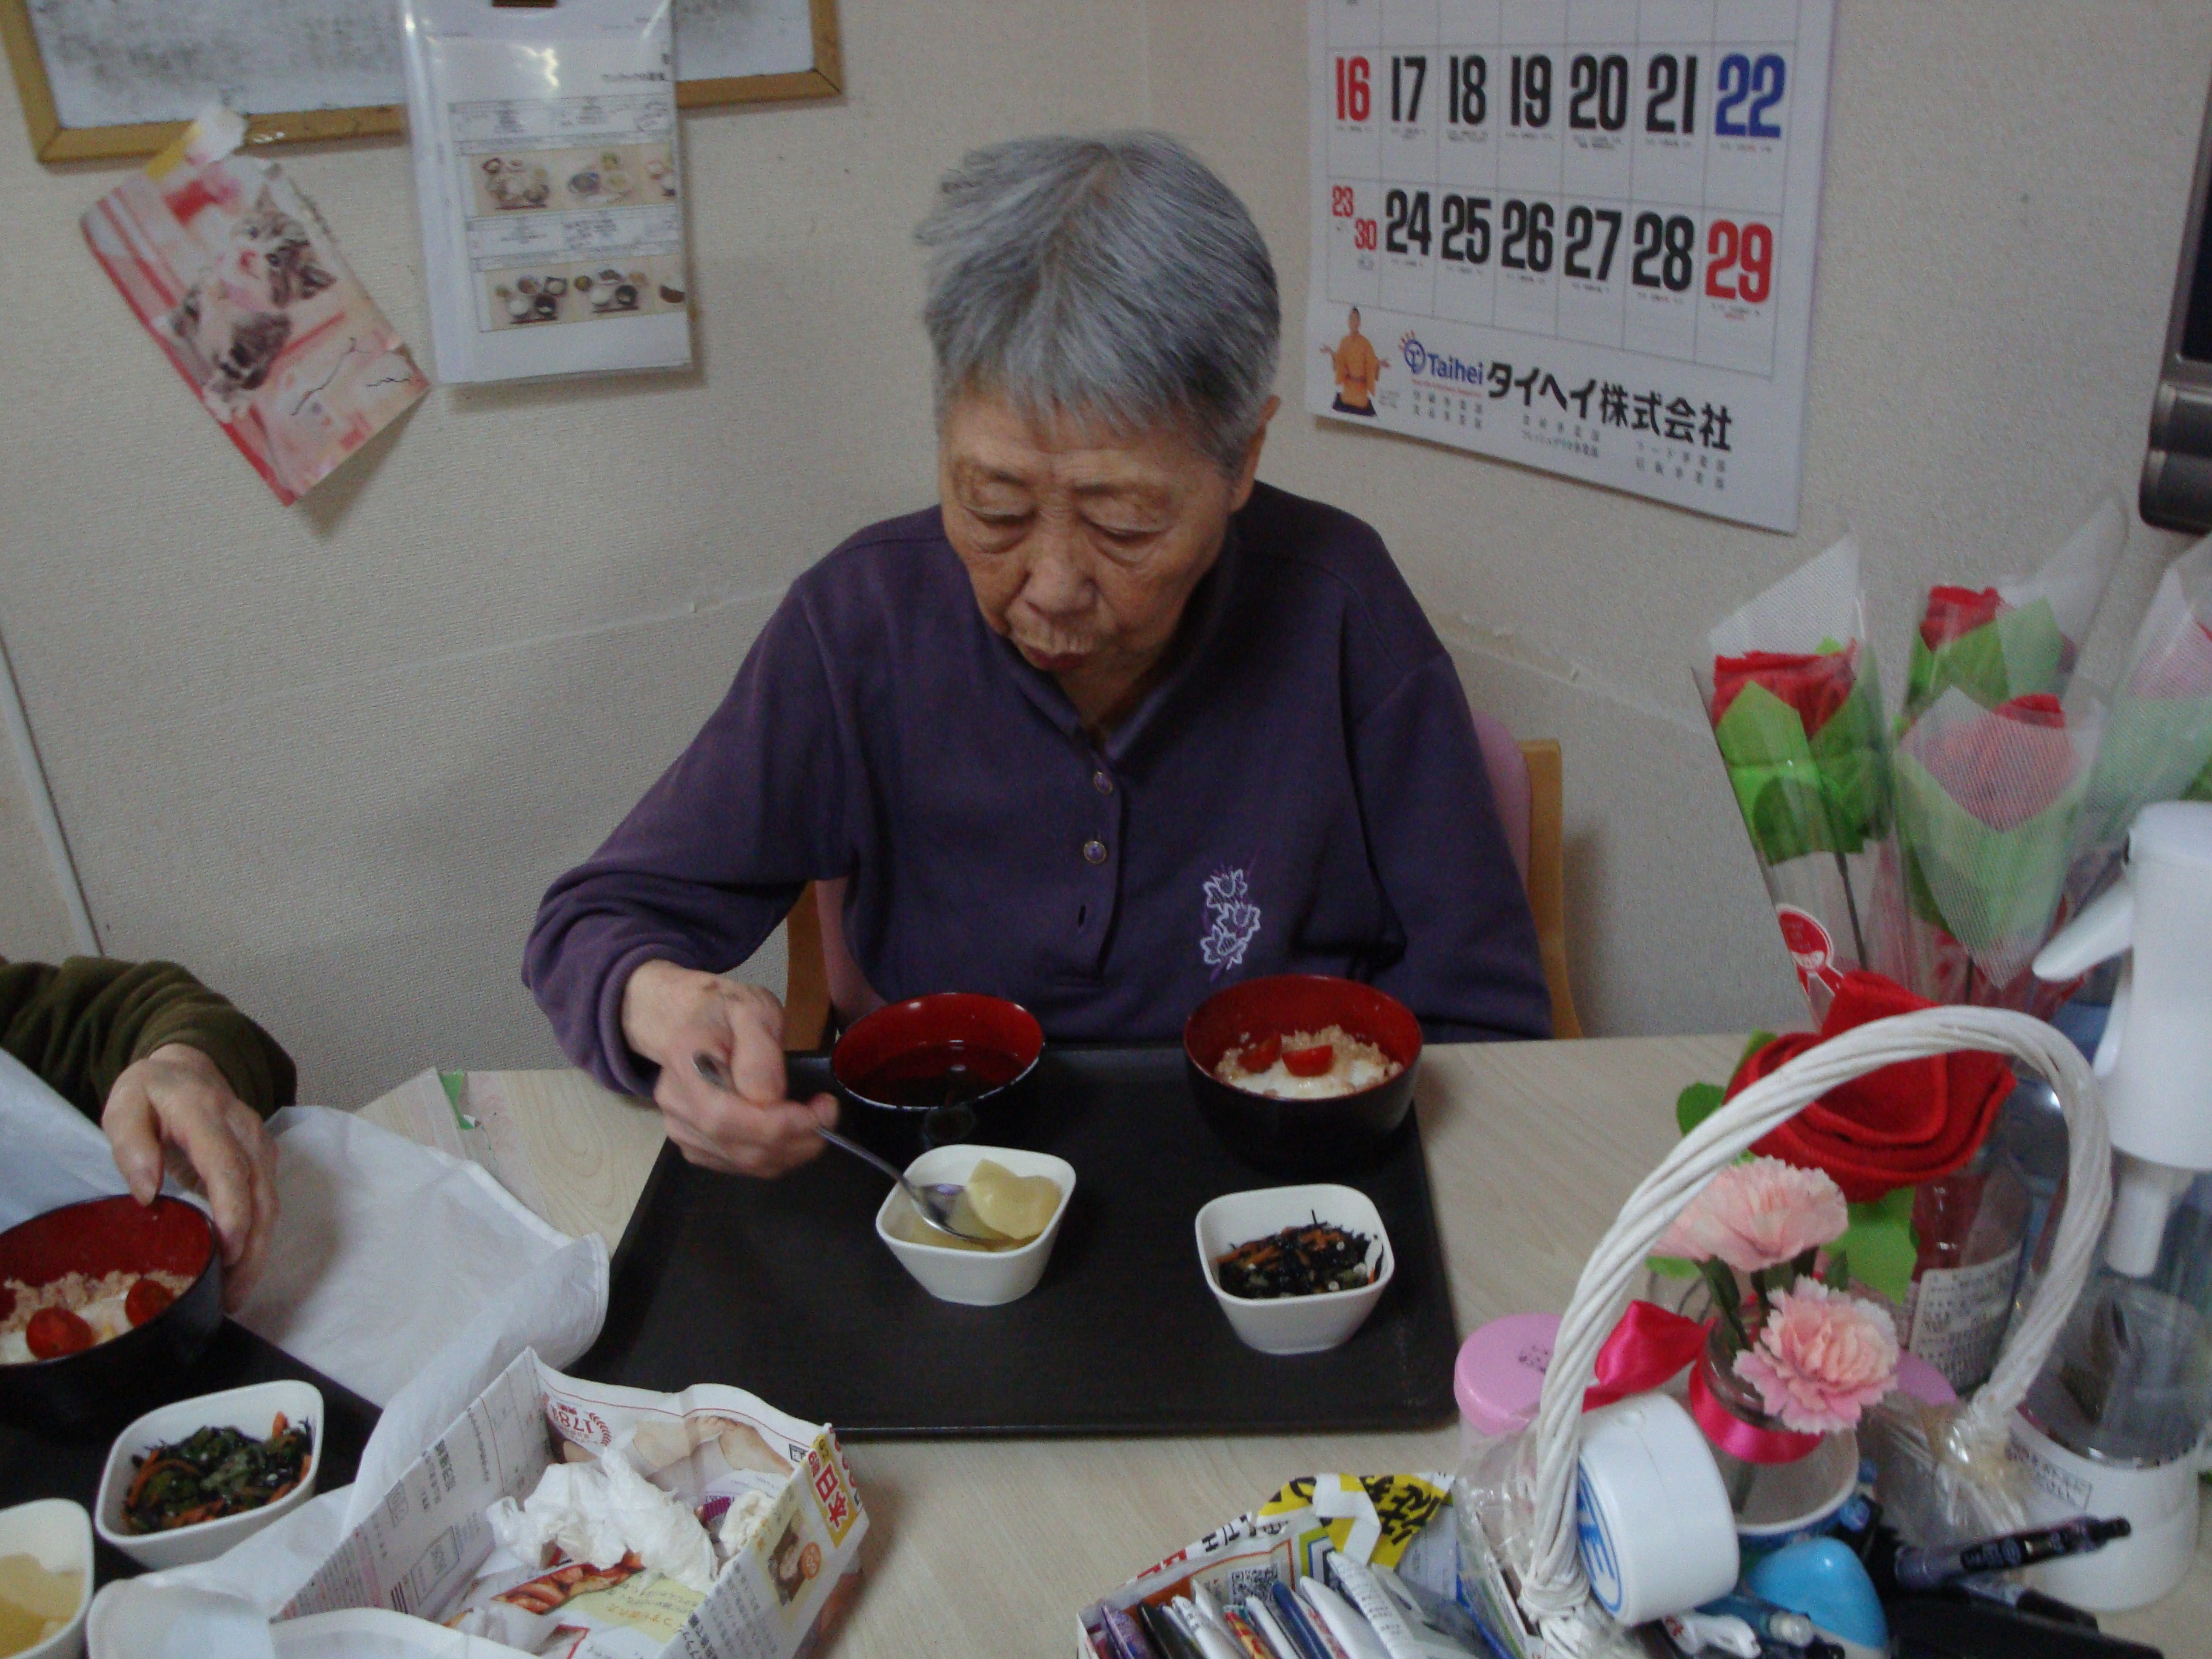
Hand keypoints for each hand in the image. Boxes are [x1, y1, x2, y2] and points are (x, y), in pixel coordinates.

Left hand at [102, 1044, 279, 1309]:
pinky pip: (268, 1204)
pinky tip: (240, 1268)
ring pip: (271, 1204)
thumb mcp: (124, 1106)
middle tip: (229, 1295)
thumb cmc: (151, 1093)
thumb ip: (131, 1144)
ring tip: (233, 1293)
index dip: (232, 1211)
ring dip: (258, 1252)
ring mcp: (261, 1145)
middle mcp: (245, 1130)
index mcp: (206, 1114)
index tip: (227, 1251)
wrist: (189, 1069)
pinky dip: (258, 1239)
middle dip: (251, 1249)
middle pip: (260, 1194)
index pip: (229, 1166)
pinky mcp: (265, 1161)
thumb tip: (146, 1192)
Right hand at [620, 961, 835, 1177]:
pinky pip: (741, 1166)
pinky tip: (792, 1133)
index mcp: (685, 1065)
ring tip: (815, 1121)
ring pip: (745, 1163)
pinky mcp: (696, 1146)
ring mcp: (682, 1130)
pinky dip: (776, 1157)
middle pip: (739, 1147)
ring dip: (791, 1151)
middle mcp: (676, 1106)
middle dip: (796, 1140)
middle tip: (828, 1115)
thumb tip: (769, 1098)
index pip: (726, 1118)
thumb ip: (760, 1051)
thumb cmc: (724, 1011)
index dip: (780, 1125)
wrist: (688, 1022)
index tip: (822, 1110)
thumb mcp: (752, 1009)